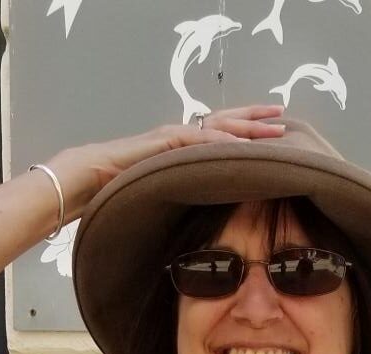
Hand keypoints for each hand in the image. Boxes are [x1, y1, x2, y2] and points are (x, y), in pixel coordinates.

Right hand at [49, 108, 286, 215]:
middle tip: (283, 118)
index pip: (219, 135)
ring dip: (247, 129)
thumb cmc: (117, 192)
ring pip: (217, 127)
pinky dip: (220, 142)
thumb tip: (201, 218)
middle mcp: (180, 137)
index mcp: (181, 149)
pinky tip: (241, 146)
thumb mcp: (160, 196)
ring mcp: (172, 137)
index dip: (246, 133)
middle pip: (225, 123)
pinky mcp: (162, 143)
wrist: (86, 181)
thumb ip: (180, 197)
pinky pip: (197, 139)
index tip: (272, 135)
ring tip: (274, 130)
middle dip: (255, 120)